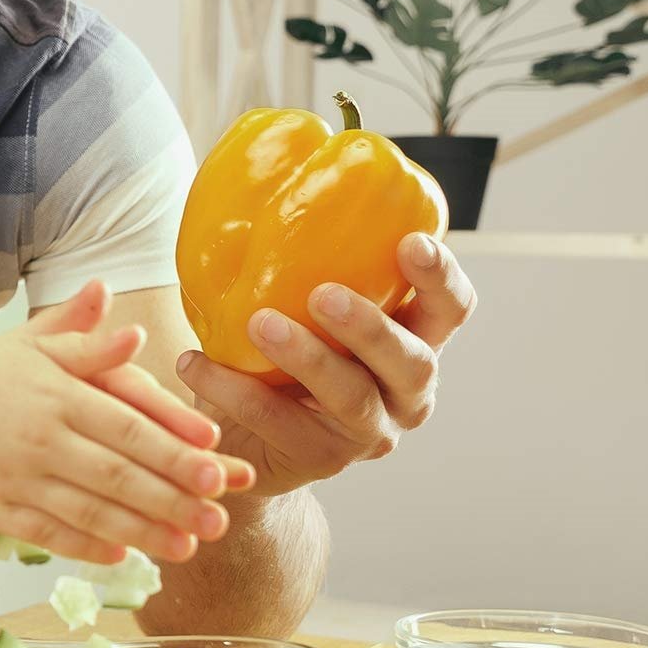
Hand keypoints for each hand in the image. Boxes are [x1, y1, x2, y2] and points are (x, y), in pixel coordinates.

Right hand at [0, 281, 251, 565]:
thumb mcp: (34, 344)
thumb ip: (84, 335)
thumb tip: (125, 316)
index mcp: (57, 393)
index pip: (127, 426)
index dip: (174, 450)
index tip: (217, 468)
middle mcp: (40, 437)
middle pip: (116, 475)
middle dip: (171, 500)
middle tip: (218, 520)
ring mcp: (15, 476)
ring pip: (87, 511)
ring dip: (140, 532)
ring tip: (185, 548)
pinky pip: (45, 533)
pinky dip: (84, 546)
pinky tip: (122, 555)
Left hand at [177, 232, 476, 498]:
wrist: (247, 438)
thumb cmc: (281, 354)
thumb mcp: (301, 307)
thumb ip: (305, 267)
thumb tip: (258, 187)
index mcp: (414, 341)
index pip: (451, 310)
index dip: (441, 278)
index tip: (411, 242)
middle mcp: (407, 391)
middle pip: (412, 360)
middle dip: (371, 326)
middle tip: (322, 294)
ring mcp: (371, 432)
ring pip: (352, 397)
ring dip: (307, 357)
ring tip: (259, 324)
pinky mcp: (323, 460)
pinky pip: (281, 424)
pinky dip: (235, 391)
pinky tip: (195, 362)